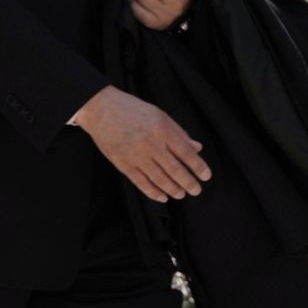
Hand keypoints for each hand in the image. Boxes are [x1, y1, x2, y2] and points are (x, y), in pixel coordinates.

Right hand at [74, 86, 211, 202]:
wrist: (101, 109)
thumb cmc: (132, 109)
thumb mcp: (159, 115)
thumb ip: (179, 132)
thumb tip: (197, 147)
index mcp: (162, 129)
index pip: (186, 153)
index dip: (198, 167)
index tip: (206, 176)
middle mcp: (151, 144)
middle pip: (175, 170)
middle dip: (189, 183)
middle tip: (196, 190)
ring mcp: (136, 156)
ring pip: (160, 179)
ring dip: (173, 190)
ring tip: (181, 194)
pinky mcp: (124, 165)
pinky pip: (142, 183)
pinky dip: (154, 193)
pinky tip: (162, 197)